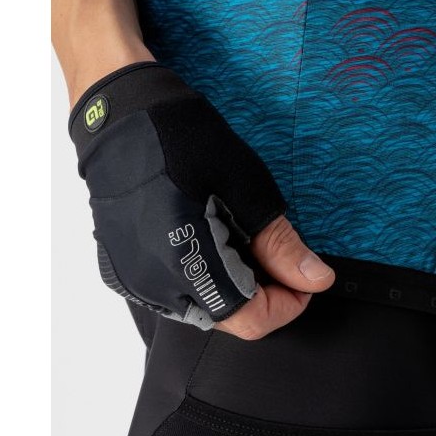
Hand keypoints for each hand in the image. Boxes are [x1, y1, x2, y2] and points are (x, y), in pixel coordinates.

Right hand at [70, 61, 334, 335]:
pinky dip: (202, 275)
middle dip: (262, 292)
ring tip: (241, 236)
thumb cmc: (180, 139)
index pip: (252, 320)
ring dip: (232, 285)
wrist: (120, 115)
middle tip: (277, 250)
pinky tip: (210, 236)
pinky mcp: (122, 268)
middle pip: (227, 318)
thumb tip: (316, 279)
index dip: (289, 301)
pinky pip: (173, 291)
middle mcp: (153, 284)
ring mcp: (133, 279)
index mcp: (185, 264)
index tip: (305, 275)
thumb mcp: (246, 186)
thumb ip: (279, 244)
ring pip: (201, 307)